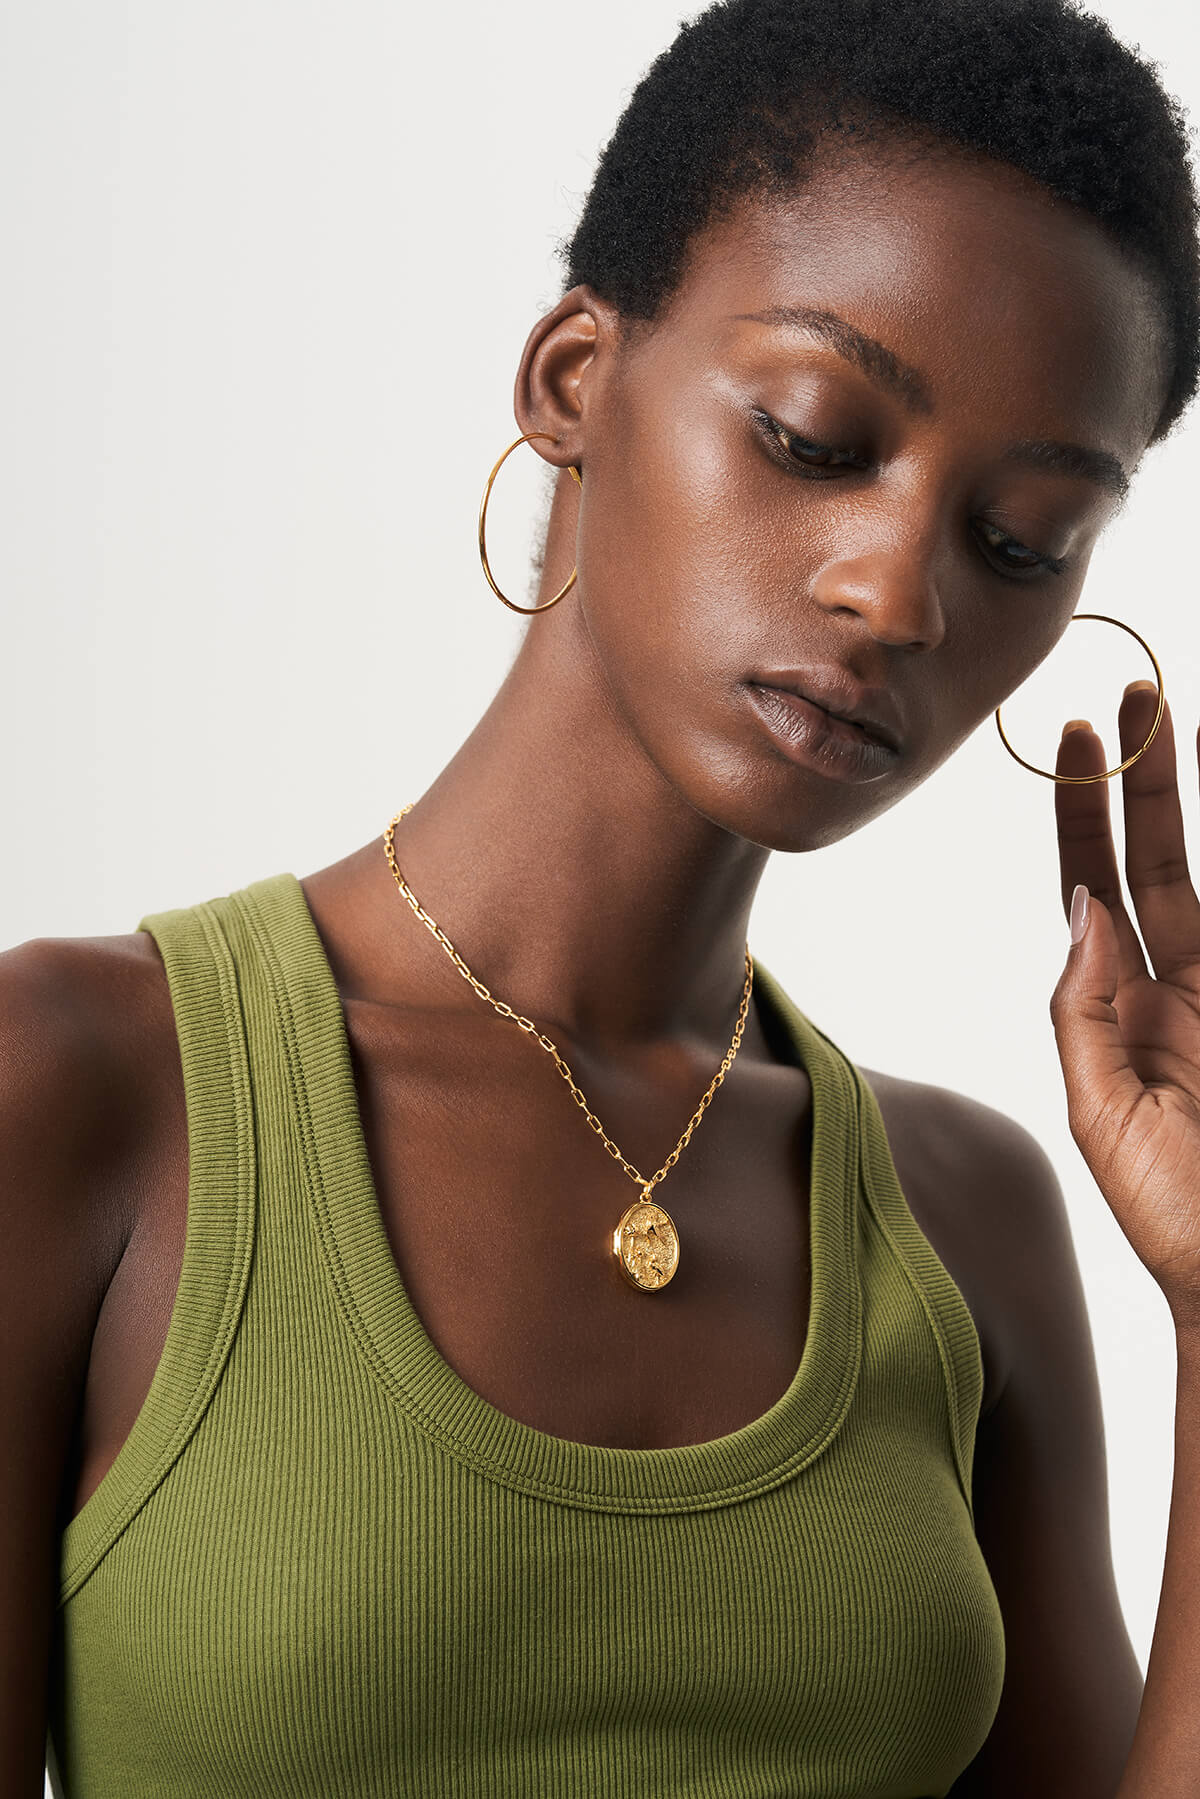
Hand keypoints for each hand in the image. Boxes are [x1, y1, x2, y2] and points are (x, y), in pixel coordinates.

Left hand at [1050, 680, 1199, 1330]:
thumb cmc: (1177, 1221)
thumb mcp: (1104, 1112)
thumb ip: (1085, 1010)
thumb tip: (1082, 910)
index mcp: (1131, 1015)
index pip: (1101, 892)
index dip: (1087, 817)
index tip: (1078, 739)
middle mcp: (1186, 992)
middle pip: (1162, 863)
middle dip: (1146, 780)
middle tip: (1137, 696)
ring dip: (1184, 807)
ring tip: (1166, 721)